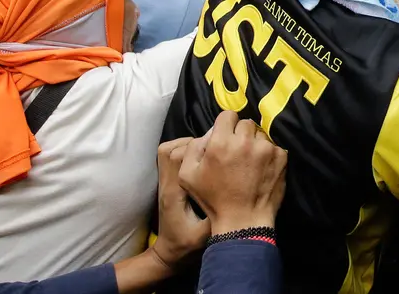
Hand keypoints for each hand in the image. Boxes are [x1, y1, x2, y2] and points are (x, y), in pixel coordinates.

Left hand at [151, 138, 210, 269]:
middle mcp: (166, 184)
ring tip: (209, 149)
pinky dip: (184, 151)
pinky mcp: (167, 184)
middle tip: (216, 145)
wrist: (168, 255)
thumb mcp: (204, 236)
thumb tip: (235, 195)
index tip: (217, 146)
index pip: (177, 159)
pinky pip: (170, 157)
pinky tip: (201, 157)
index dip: (196, 147)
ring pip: (168, 151)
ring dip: (188, 145)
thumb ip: (216, 216)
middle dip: (194, 143)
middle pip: (171, 151)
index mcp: (174, 193)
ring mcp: (164, 183)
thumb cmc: (186, 247)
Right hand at [178, 111, 287, 235]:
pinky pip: (274, 146)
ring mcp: (265, 148)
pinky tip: (261, 169)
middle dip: (240, 135)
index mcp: (221, 142)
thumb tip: (209, 133)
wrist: (243, 220)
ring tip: (250, 163)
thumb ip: (194, 147)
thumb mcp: (187, 175)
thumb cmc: (213, 199)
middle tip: (237, 153)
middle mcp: (244, 141)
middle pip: (245, 123)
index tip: (226, 137)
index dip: (226, 125)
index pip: (228, 115)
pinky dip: (268, 154)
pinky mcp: (281, 156)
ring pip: (260, 134)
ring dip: (255, 144)